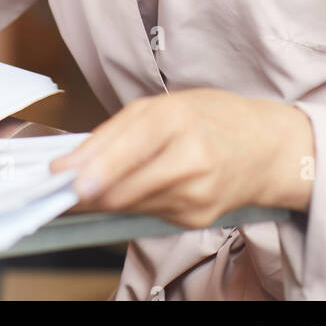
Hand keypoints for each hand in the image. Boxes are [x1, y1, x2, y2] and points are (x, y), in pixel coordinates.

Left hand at [50, 89, 314, 226]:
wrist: (265, 148)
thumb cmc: (210, 118)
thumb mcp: (164, 106)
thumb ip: (118, 131)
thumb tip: (73, 162)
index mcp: (180, 119)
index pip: (131, 145)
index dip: (94, 165)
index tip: (61, 177)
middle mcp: (191, 159)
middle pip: (126, 185)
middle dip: (88, 190)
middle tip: (60, 188)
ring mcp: (196, 194)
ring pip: (131, 204)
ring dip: (103, 198)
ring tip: (85, 188)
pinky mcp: (197, 219)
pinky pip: (148, 213)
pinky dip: (129, 203)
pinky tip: (126, 191)